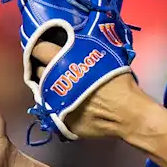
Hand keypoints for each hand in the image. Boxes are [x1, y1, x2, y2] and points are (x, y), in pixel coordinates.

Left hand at [30, 41, 147, 139]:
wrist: (128, 114)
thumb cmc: (120, 83)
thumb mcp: (105, 58)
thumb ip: (85, 51)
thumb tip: (77, 46)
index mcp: (63, 63)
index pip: (39, 49)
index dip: (41, 47)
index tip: (46, 47)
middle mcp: (53, 83)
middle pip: (38, 71)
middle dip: (45, 68)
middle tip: (55, 68)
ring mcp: (53, 104)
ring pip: (42, 92)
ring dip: (49, 87)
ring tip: (62, 87)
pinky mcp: (59, 121)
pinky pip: (52, 110)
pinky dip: (57, 105)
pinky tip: (68, 104)